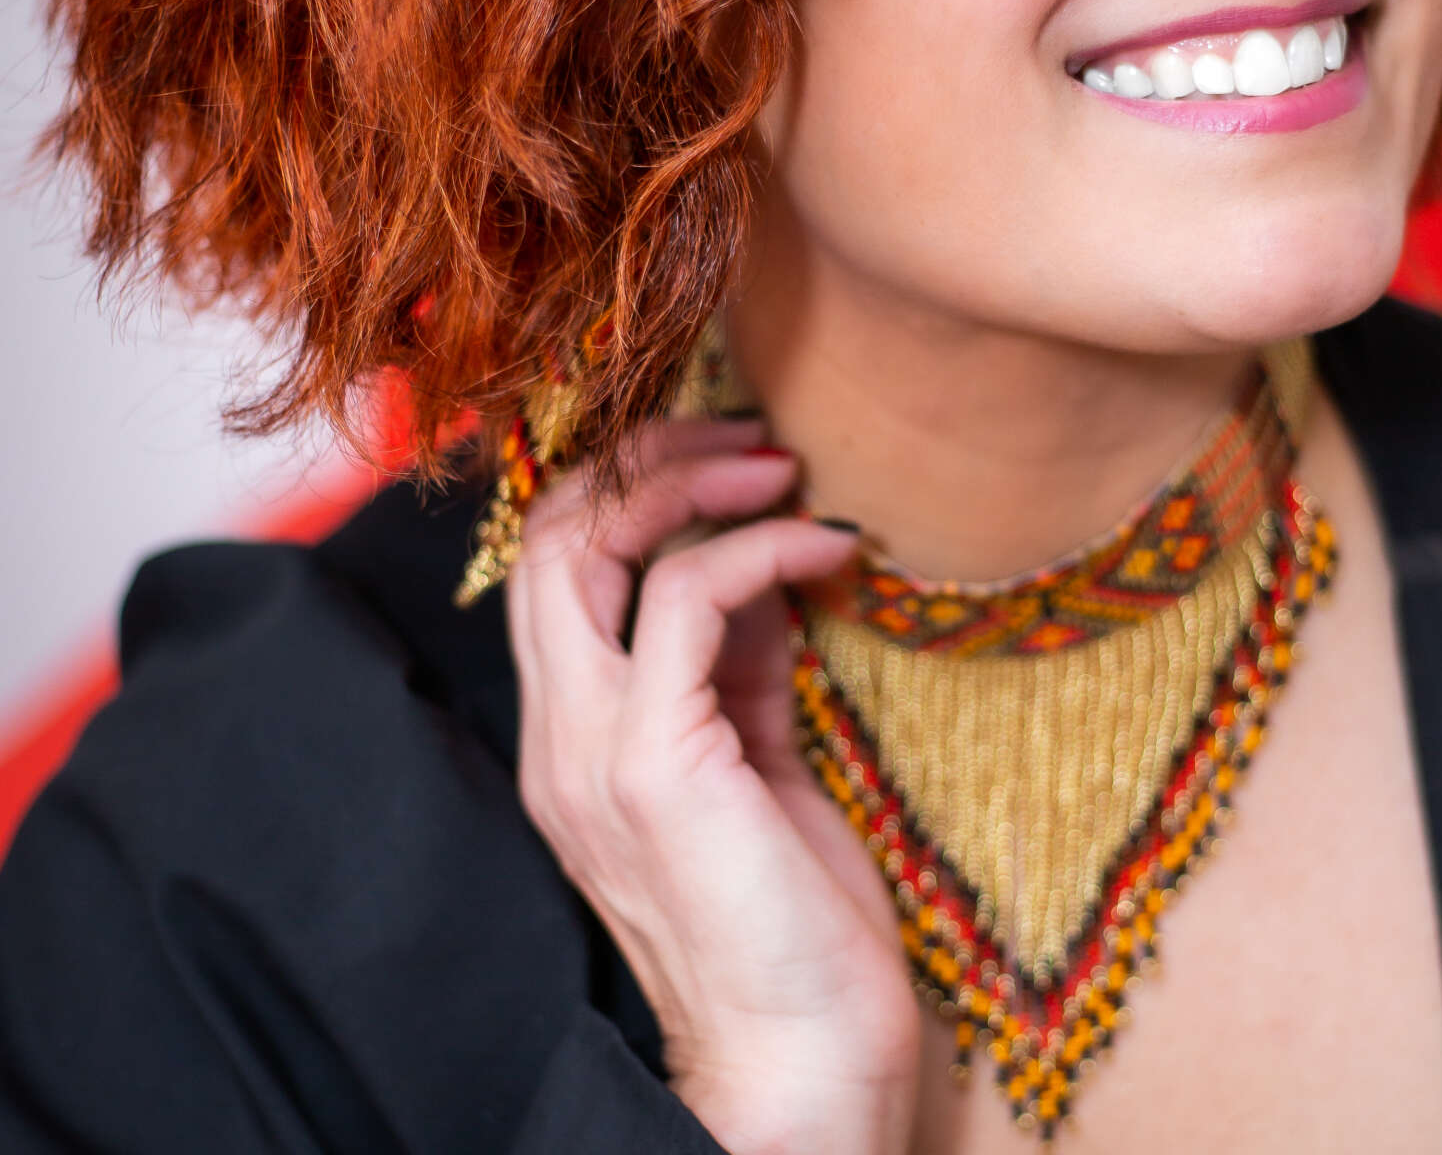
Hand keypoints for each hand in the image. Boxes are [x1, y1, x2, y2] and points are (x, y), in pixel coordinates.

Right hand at [507, 416, 918, 1154]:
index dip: (632, 486)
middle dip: (648, 456)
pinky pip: (681, 596)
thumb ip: (744, 666)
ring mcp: (592, 752)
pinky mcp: (652, 765)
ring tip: (784, 469)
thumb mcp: (761, 762)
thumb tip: (768, 569)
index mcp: (577, 738)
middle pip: (546, 534)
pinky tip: (831, 550)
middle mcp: (562, 738)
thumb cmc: (793, 924)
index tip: (737, 462)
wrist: (801, 1065)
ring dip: (692, 477)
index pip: (553, 565)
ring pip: (582, 544)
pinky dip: (758, 548)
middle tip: (752, 440)